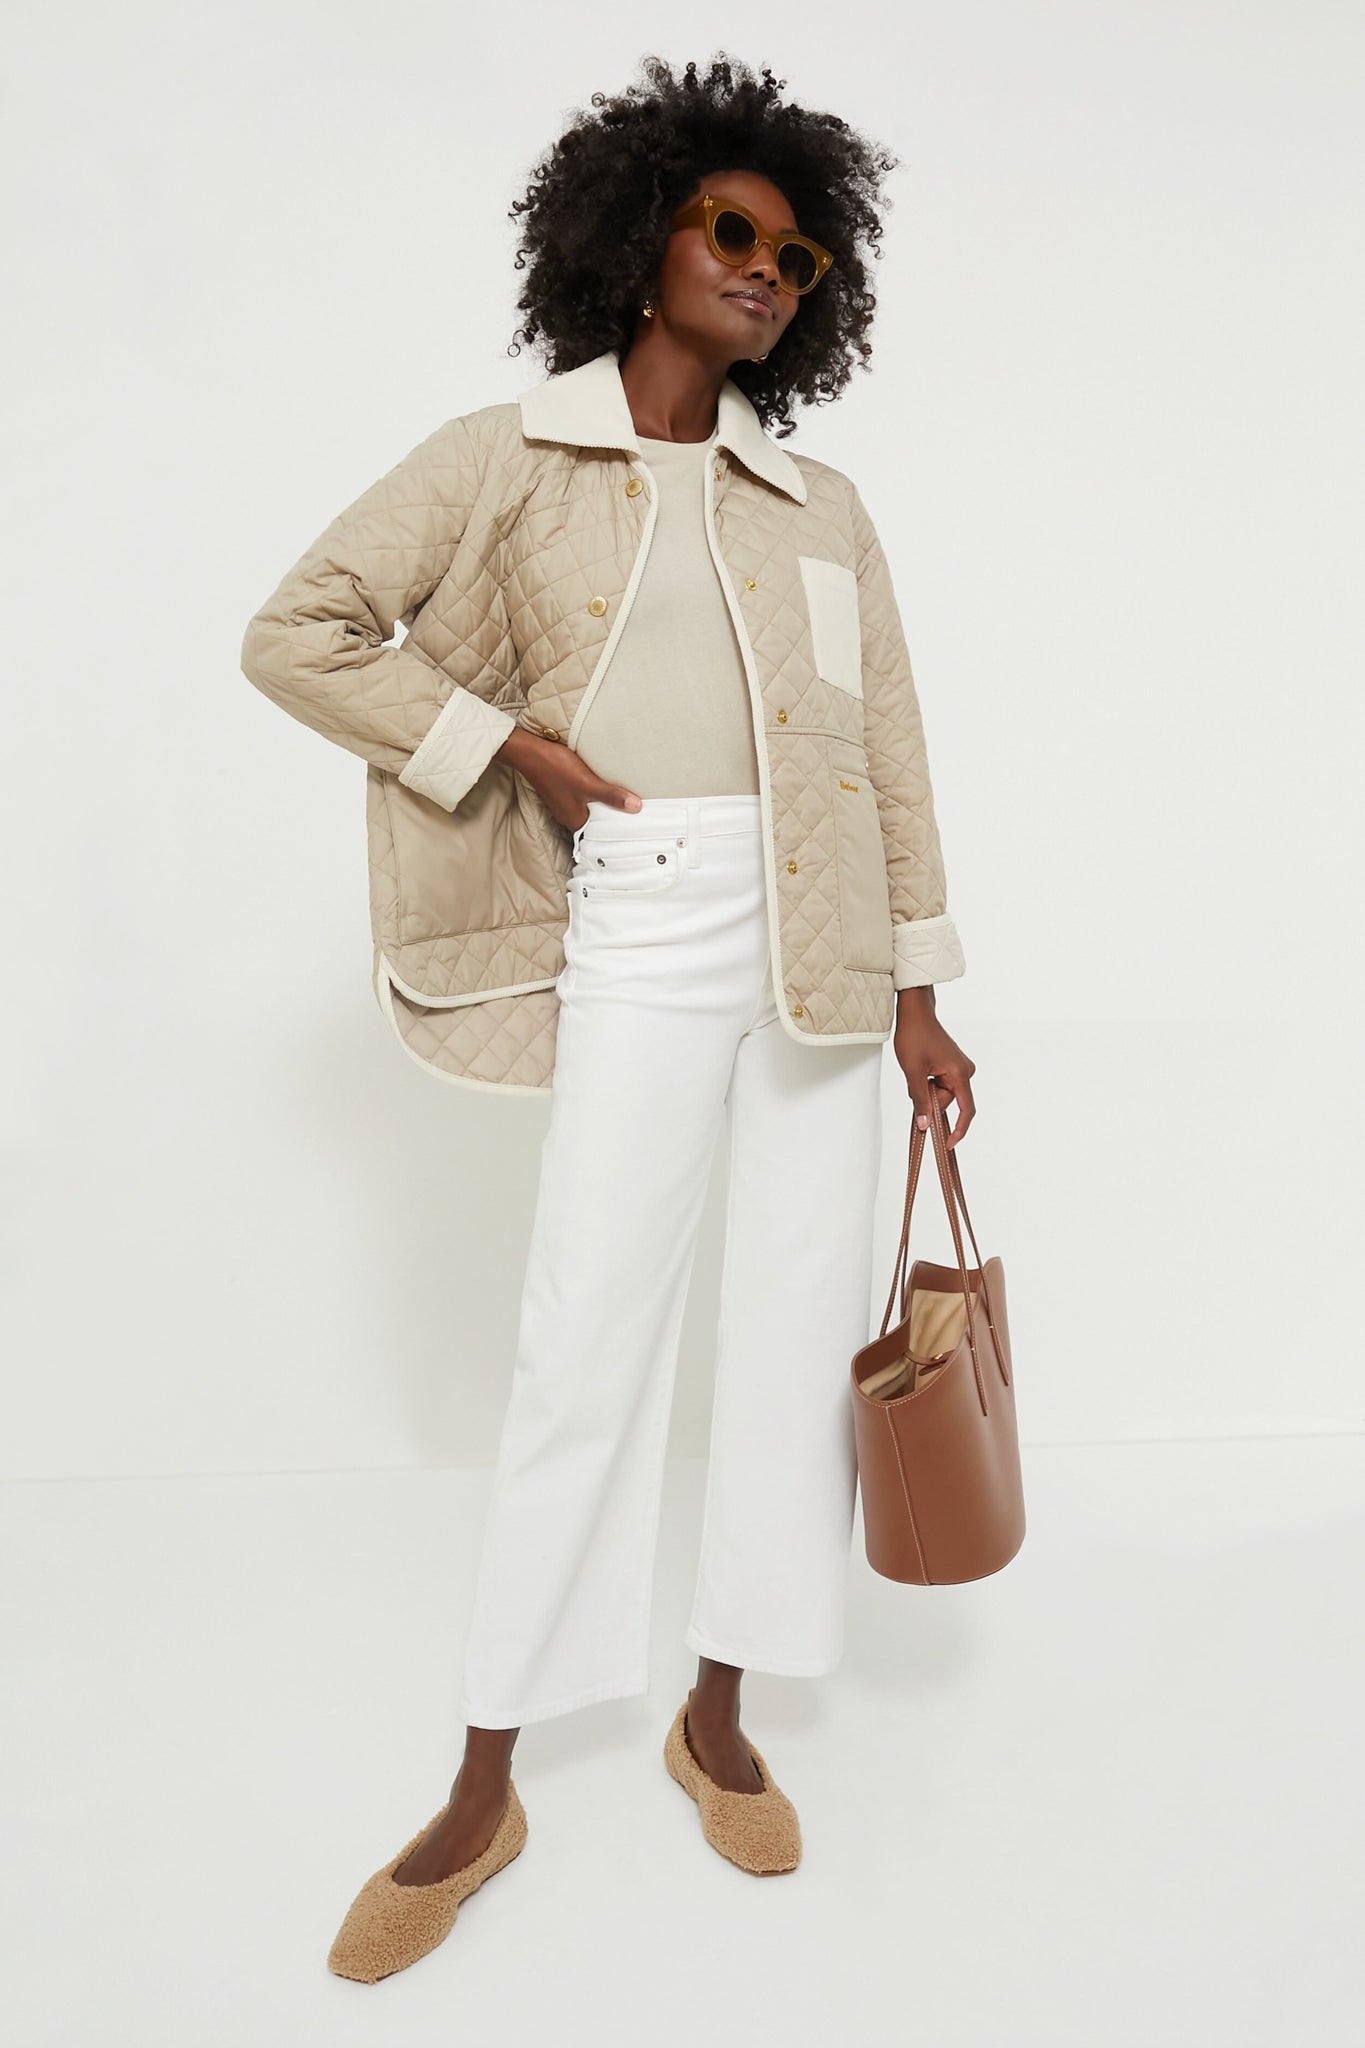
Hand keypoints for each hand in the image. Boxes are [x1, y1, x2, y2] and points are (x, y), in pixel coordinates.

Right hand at [496, 727, 642, 830]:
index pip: (601, 835)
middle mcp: (569, 817)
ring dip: (603, 807)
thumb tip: (636, 808)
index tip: (634, 828)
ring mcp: (564, 805)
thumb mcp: (588, 783)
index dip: (617, 831)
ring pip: (590, 811)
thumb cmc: (557, 768)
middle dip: (613, 818)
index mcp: (576, 821)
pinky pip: (583, 801)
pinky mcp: (562, 793)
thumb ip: (611, 796)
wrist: (530, 753)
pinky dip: (593, 798)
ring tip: (623, 802)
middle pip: (596, 823)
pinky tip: (601, 789)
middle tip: (635, 815)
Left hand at [892, 986, 975, 1146]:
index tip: (948, 1144)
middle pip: (949, 1101)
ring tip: (916, 1071)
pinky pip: (941, 1085)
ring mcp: (959, 1069)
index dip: (959, 1130)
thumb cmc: (915, 1035)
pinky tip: (920, 1069)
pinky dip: (929, 1084)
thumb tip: (925, 1124)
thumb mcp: (913, 1072)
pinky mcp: (952, 1066)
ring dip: (927, 1091)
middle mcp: (965, 1072)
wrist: (915, 1013)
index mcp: (960, 1074)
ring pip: (942, 1094)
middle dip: (930, 1100)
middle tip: (914, 1083)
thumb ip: (920, 1100)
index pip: (966, 1110)